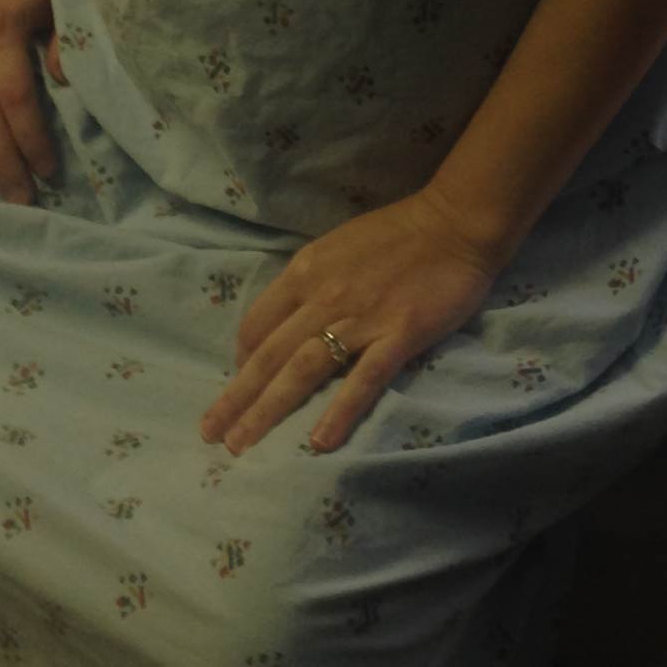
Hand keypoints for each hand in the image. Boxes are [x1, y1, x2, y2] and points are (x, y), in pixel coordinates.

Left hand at [200, 189, 513, 457]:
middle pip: (269, 355)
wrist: (454, 222)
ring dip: (269, 409)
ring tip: (243, 443)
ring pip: (303, 370)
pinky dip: (339, 412)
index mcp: (304, 273)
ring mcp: (361, 318)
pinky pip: (363, 379)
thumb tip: (284, 324)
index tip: (237, 386)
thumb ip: (308, 284)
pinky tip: (319, 442)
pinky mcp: (399, 335)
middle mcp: (323, 297)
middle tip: (212, 434)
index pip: (257, 324)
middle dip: (237, 398)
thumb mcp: (335, 248)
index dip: (242, 359)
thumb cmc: (397, 233)